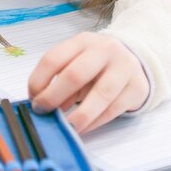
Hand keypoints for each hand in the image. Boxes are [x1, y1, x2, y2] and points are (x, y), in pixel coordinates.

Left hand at [27, 32, 149, 133]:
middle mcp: (105, 50)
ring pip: (101, 94)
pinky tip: (83, 129)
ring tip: (67, 128)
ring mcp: (124, 67)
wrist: (135, 60)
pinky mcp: (137, 87)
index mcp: (83, 41)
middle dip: (54, 97)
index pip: (54, 58)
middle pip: (76, 74)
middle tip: (44, 112)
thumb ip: (61, 79)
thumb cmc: (98, 65)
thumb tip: (43, 105)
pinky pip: (114, 109)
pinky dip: (95, 122)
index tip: (33, 99)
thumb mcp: (77, 63)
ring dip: (79, 115)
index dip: (38, 81)